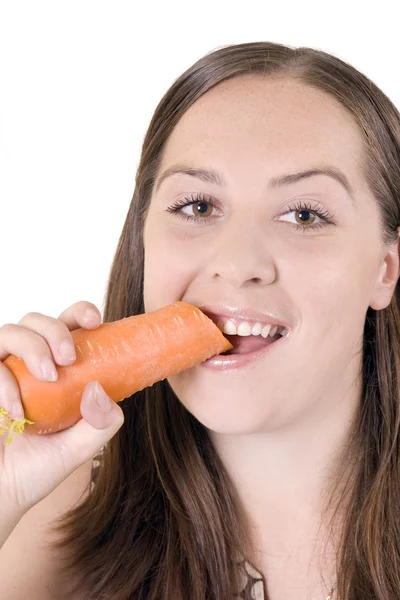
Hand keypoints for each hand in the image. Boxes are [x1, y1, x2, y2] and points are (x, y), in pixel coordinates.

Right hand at [0, 301, 123, 515]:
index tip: (95, 322)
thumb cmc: (36, 469)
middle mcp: (26, 365)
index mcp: (56, 369)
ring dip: (33, 347)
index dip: (80, 313)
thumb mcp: (79, 449)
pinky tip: (18, 411)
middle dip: (55, 330)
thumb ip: (100, 423)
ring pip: (10, 331)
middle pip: (37, 320)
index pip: (67, 326)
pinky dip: (5, 382)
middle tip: (69, 358)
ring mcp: (0, 372)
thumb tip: (100, 389)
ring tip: (49, 377)